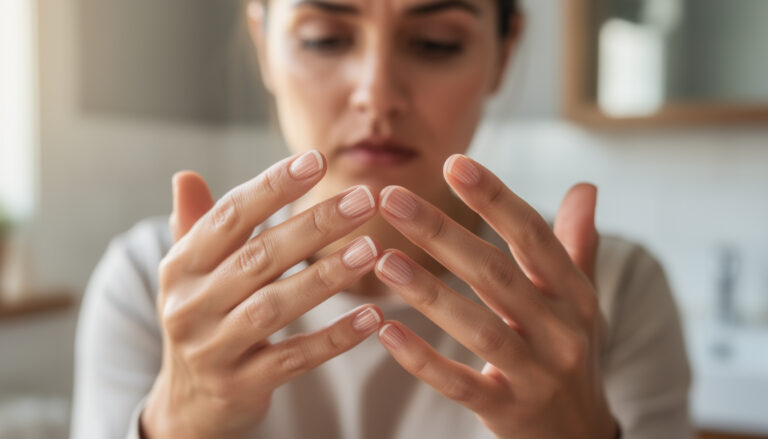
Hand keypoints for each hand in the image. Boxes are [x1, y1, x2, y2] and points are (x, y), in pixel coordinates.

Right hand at [141, 151, 383, 438]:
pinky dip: (335, 338)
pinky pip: (295, 358)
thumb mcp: (190, 274)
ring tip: (371, 249)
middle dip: (315, 225)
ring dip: (327, 276)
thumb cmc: (203, 320)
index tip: (318, 160)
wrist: (188, 403)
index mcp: (180, 267)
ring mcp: (213, 350)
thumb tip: (186, 175)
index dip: (273, 186)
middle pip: (259, 257)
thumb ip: (195, 225)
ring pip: (276, 306)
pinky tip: (372, 317)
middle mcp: (189, 306)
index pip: (229, 217)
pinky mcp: (241, 386)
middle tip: (363, 200)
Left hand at [373, 155, 616, 438]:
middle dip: (441, 233)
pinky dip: (422, 359)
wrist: (579, 436)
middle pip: (495, 274)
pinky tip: (385, 330)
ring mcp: (535, 374)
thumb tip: (586, 186)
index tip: (453, 163)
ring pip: (477, 328)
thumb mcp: (579, 299)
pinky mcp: (507, 412)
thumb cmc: (569, 351)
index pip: (533, 237)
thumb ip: (575, 244)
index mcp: (574, 294)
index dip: (494, 198)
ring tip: (381, 260)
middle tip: (391, 198)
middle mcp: (561, 331)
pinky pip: (459, 385)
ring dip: (427, 292)